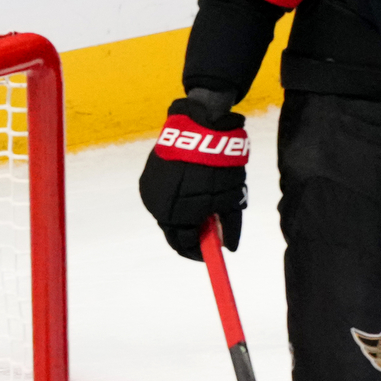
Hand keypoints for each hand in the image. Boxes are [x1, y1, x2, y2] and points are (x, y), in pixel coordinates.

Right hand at [139, 98, 247, 259]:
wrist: (198, 128)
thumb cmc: (219, 166)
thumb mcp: (231, 198)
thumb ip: (230, 226)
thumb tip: (229, 247)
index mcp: (178, 217)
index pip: (184, 245)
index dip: (199, 252)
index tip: (211, 252)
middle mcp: (158, 208)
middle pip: (173, 232)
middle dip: (190, 234)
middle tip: (207, 230)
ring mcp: (150, 191)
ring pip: (167, 214)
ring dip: (182, 216)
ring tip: (200, 203)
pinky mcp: (148, 176)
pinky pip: (162, 197)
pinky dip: (175, 199)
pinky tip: (188, 187)